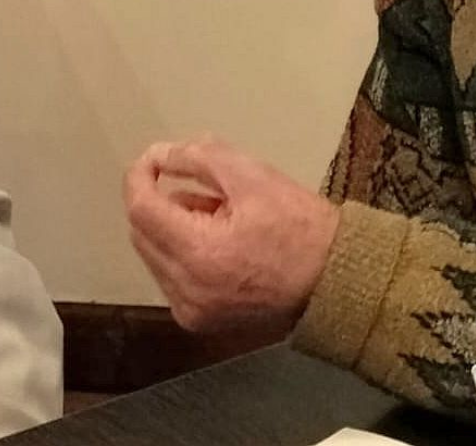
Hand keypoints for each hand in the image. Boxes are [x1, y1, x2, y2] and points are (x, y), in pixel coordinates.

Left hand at [124, 138, 340, 333]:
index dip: (140, 175)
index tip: (154, 158)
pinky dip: (182, 253)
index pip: (140, 208)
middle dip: (159, 202)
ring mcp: (191, 310)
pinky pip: (170, 277)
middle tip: (203, 187)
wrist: (336, 283)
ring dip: (171, 228)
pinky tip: (220, 243)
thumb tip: (160, 154)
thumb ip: (198, 157)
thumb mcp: (251, 176)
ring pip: (153, 254)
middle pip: (141, 232)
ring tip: (219, 216)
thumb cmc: (300, 226)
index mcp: (198, 253)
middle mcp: (186, 289)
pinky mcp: (199, 321)